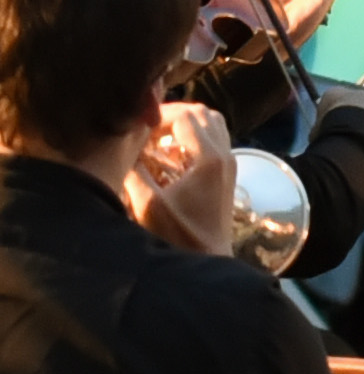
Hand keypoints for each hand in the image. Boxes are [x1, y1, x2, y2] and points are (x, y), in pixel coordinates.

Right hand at [129, 103, 241, 257]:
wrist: (207, 260)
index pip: (186, 115)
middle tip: (145, 127)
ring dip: (185, 124)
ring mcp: (230, 163)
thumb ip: (134, 171)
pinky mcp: (228, 174)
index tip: (136, 125)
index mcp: (210, 158)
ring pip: (212, 124)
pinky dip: (195, 136)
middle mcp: (226, 155)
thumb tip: (122, 145)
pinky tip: (170, 154)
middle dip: (172, 115)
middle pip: (203, 113)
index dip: (159, 115)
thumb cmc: (178, 235)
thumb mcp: (147, 203)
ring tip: (156, 138)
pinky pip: (215, 140)